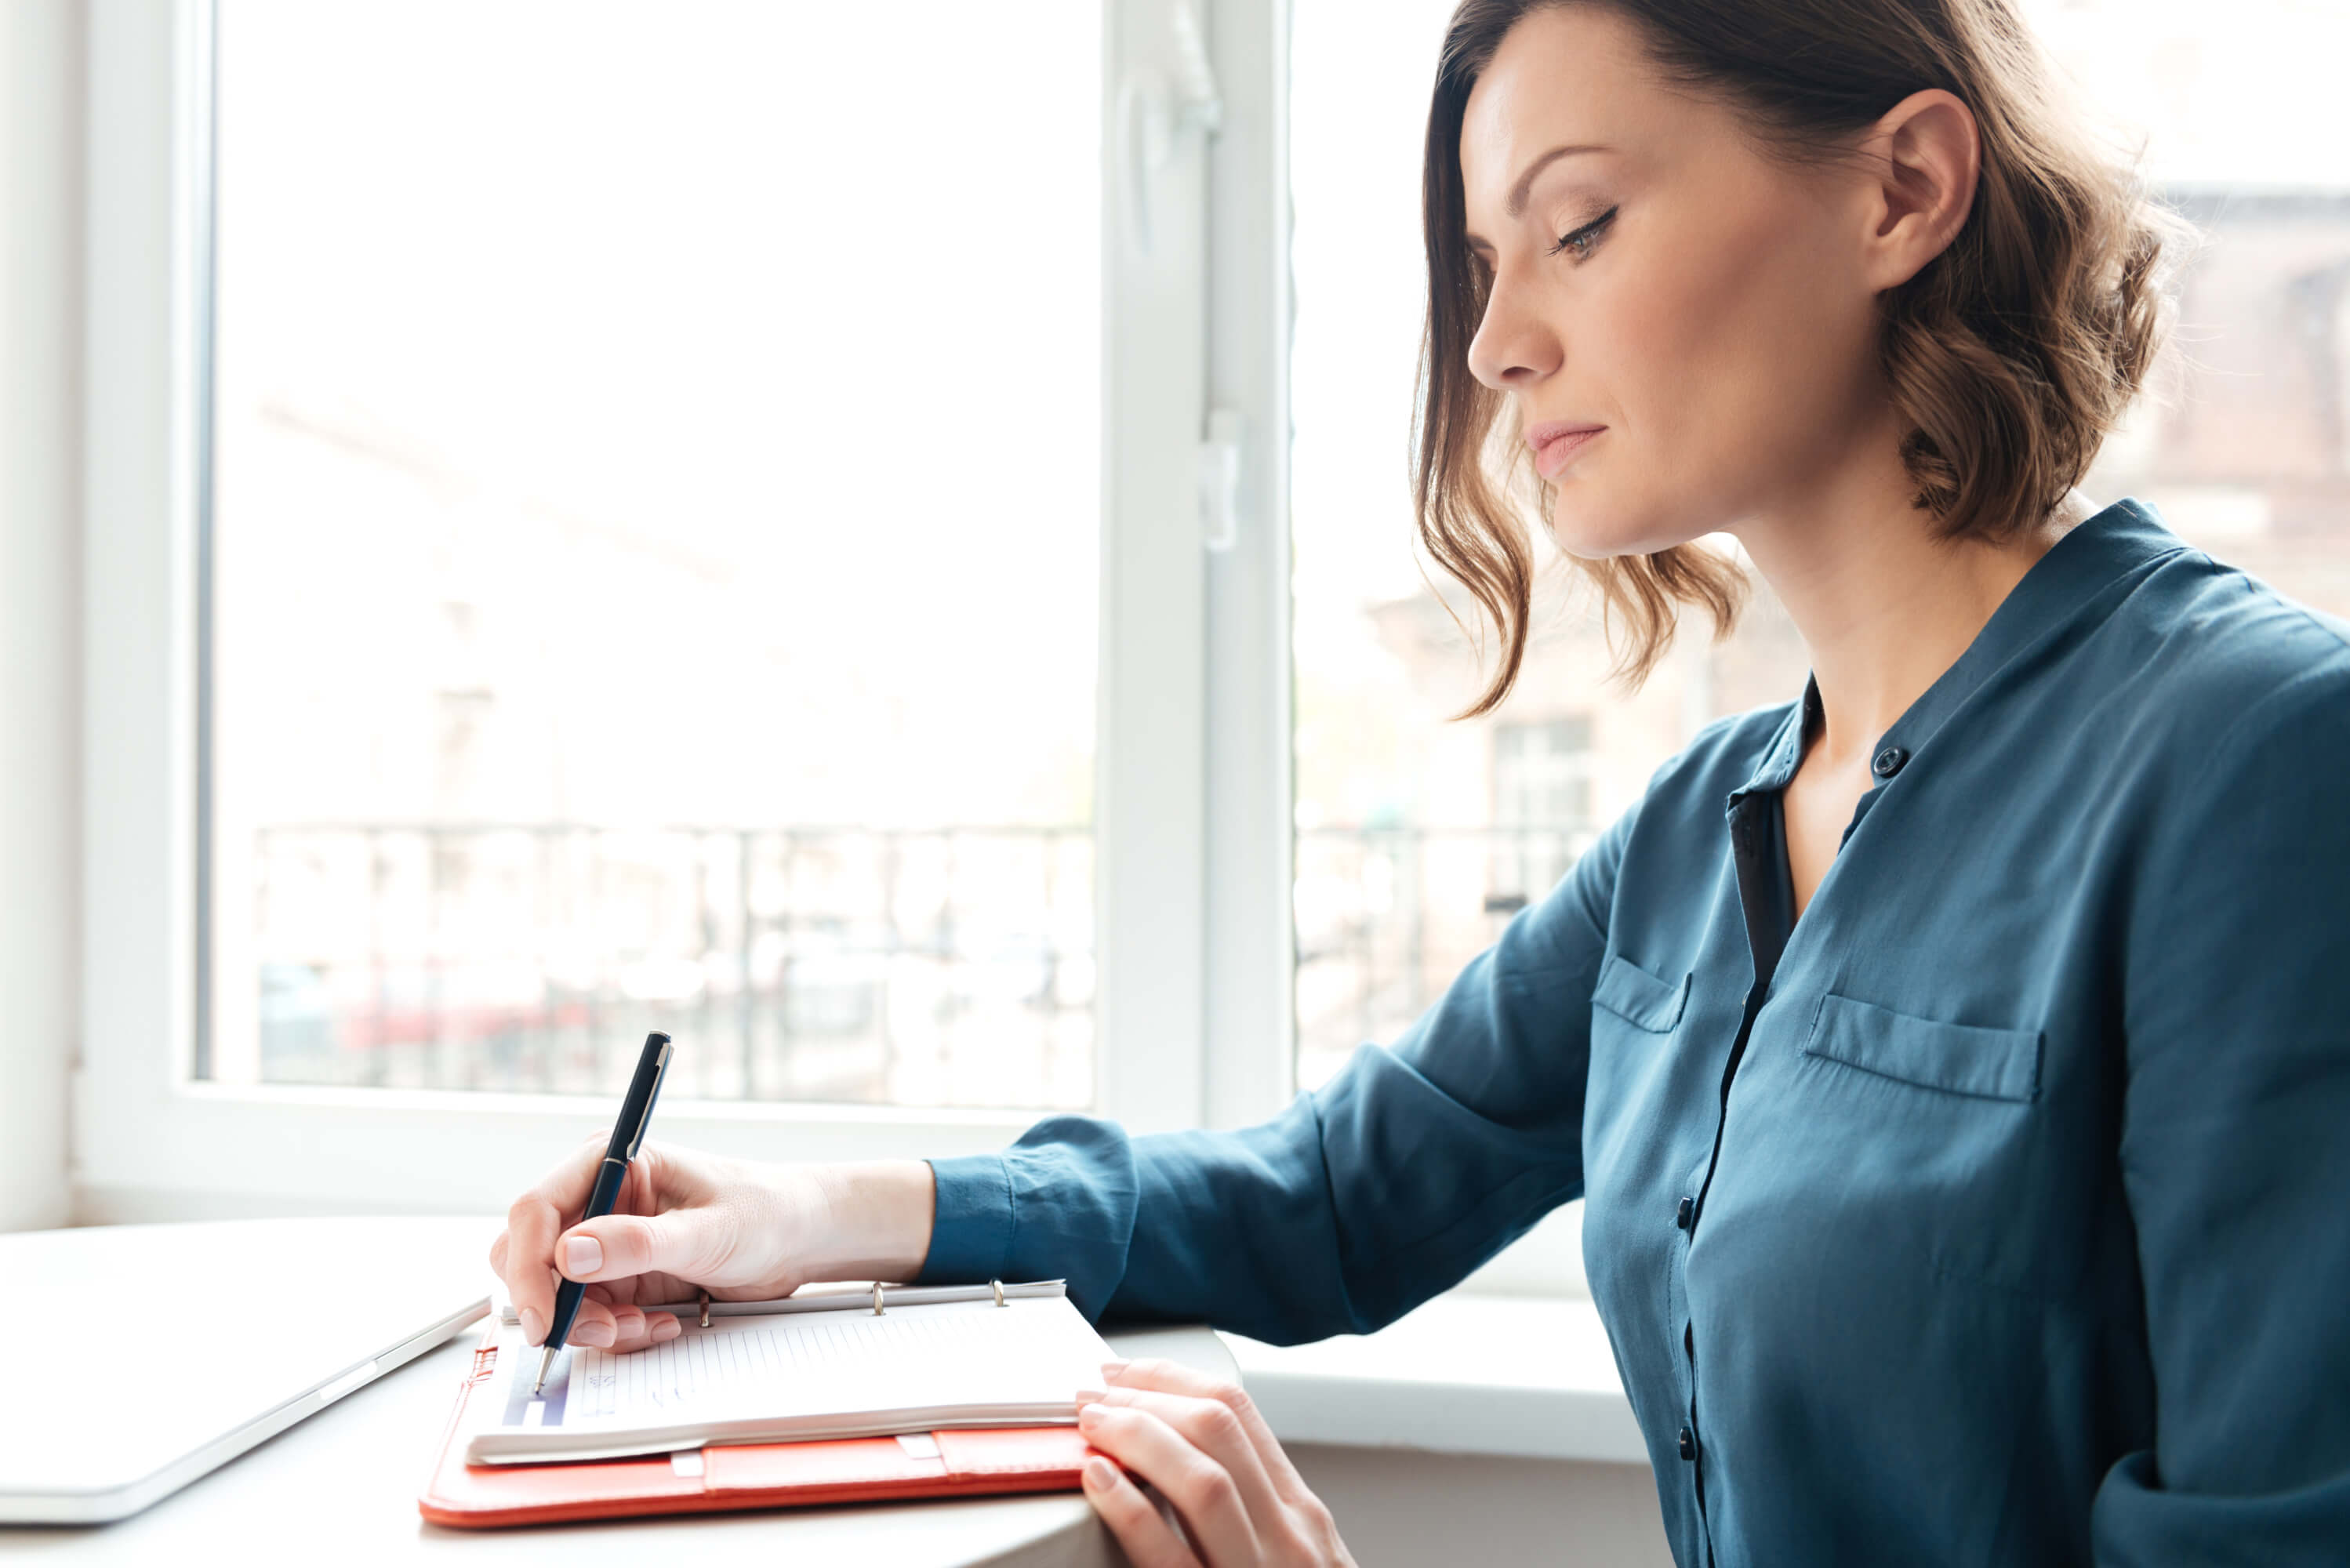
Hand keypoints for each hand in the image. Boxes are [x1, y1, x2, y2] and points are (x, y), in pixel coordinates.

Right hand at [488, 1139, 932, 1354]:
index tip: (543, 1315)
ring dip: (591, 1323)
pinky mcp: (618, 1278)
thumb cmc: (764, 1213)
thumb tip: (569, 1253)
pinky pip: (588, 1315)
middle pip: (529, 1255)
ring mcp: (604, 1243)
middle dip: (556, 1303)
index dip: (528, 1264)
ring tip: (645, 1325)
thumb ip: (640, 1243)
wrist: (799, 1239)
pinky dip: (615, 1332)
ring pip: (554, 1294)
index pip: (536, 1209)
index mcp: (611, 1164)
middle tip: (602, 1330)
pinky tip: (659, 1325)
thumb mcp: (708, 1231)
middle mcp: (597, 1202)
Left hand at [1074, 1357, 1355, 1566]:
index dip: (1169, 1379)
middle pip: (1218, 1430)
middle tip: (1091, 1394)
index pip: (1237, 1413)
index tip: (1121, 1374)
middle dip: (1145, 1397)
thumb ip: (1253, 1512)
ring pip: (1205, 1481)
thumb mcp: (1293, 1558)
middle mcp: (1288, 1539)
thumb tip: (1177, 1457)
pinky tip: (1099, 1482)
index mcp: (1300, 1516)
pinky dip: (1133, 1512)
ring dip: (1136, 1437)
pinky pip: (1175, 1560)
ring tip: (1090, 1425)